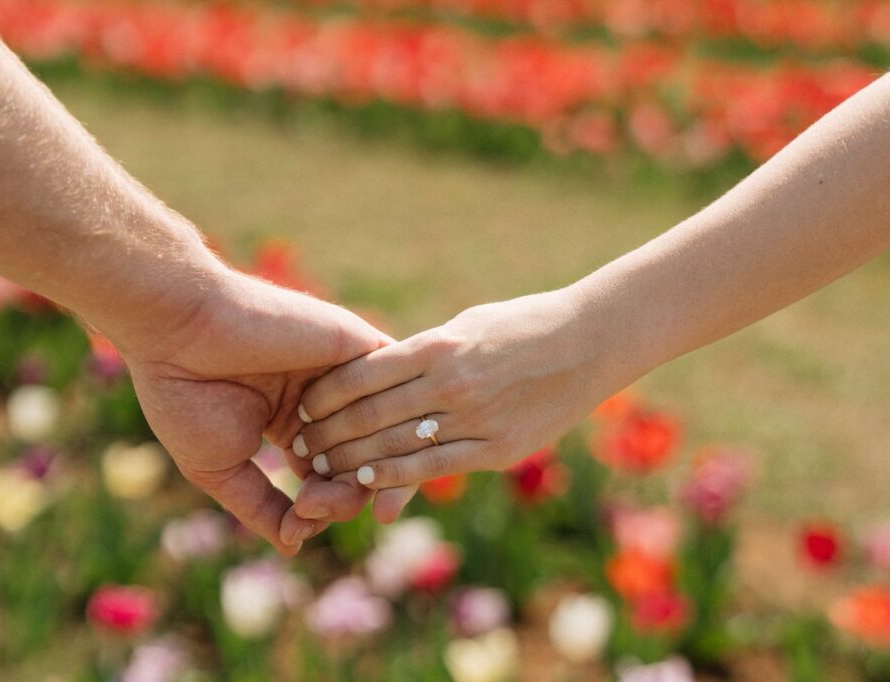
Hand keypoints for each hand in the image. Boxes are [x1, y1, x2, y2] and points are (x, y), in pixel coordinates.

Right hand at [111, 266, 390, 555]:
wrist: (180, 328)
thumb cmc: (187, 397)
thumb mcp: (221, 469)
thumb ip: (263, 508)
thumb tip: (297, 546)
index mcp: (293, 425)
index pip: (334, 477)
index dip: (327, 506)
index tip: (299, 516)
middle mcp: (323, 401)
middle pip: (363, 460)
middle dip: (344, 494)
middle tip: (310, 503)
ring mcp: (342, 374)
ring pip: (384, 430)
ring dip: (363, 465)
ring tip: (328, 482)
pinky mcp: (358, 346)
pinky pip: (396, 389)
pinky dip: (385, 422)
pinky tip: (360, 445)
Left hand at [290, 288, 614, 514]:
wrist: (590, 342)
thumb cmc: (522, 325)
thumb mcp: (467, 325)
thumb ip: (423, 353)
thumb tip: (376, 371)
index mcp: (440, 345)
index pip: (364, 374)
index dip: (327, 395)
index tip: (305, 406)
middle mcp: (453, 383)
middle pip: (372, 416)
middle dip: (328, 434)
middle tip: (299, 446)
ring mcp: (476, 420)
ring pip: (396, 448)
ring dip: (351, 462)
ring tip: (321, 469)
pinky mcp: (498, 450)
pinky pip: (434, 469)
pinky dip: (394, 478)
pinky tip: (368, 483)